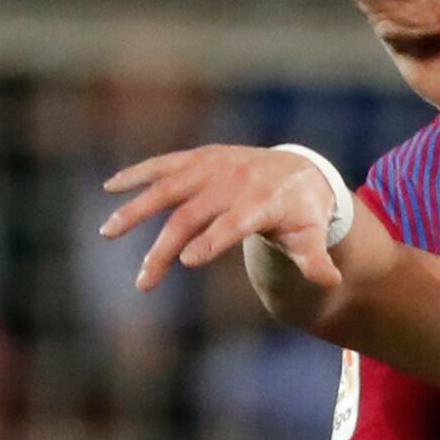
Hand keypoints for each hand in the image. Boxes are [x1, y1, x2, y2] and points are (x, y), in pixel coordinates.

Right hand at [100, 145, 343, 296]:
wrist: (298, 170)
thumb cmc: (303, 214)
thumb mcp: (313, 235)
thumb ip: (315, 258)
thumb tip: (331, 279)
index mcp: (262, 202)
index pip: (234, 223)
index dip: (212, 240)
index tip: (187, 261)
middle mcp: (233, 181)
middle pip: (192, 215)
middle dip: (165, 248)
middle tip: (144, 281)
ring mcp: (213, 167)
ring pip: (169, 188)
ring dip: (137, 209)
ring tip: (108, 232)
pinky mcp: (199, 158)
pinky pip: (164, 165)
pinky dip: (137, 174)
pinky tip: (110, 188)